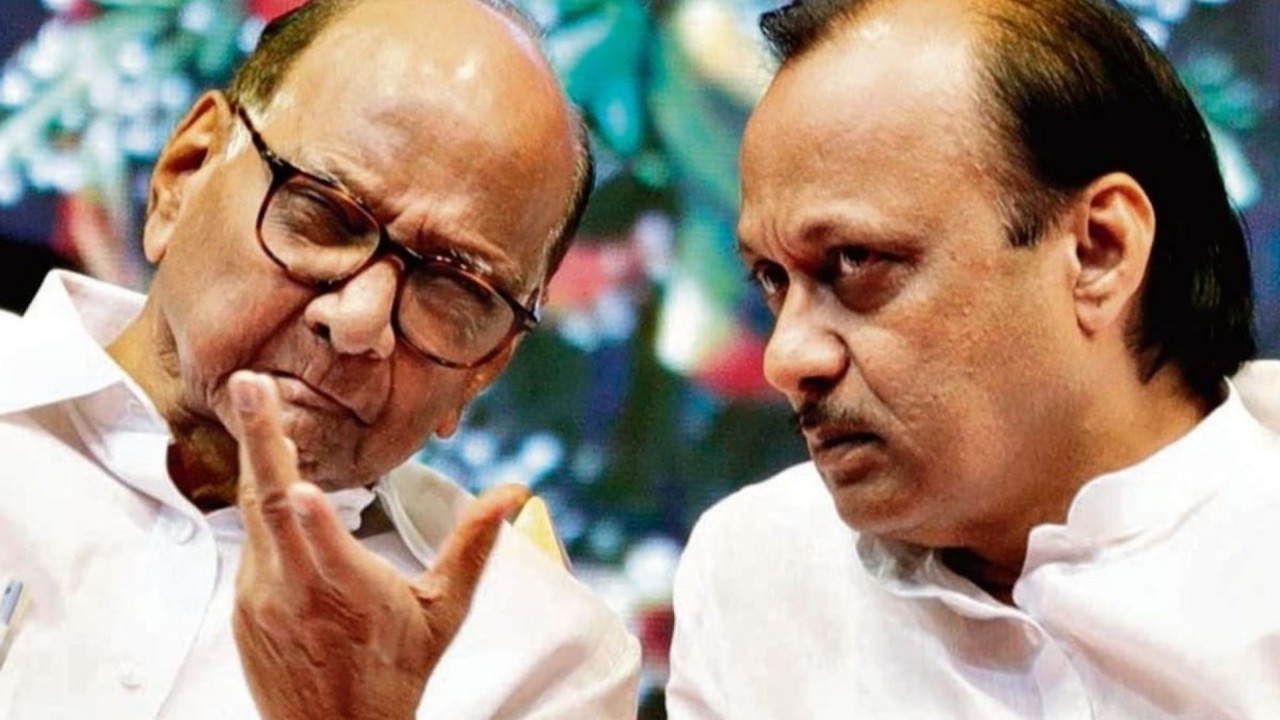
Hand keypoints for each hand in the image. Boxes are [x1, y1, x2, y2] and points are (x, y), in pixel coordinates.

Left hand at [228, 371, 528, 719]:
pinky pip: (251, 542)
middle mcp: (295, 590)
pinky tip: (267, 467)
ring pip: (253, 514)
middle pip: (270, 504)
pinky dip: (263, 502)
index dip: (309, 510)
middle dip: (262, 438)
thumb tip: (516, 495)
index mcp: (348, 590)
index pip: (319, 539)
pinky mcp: (243, 607)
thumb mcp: (444, 610)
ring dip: (256, 457)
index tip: (298, 479)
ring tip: (253, 399)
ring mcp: (261, 598)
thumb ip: (474, 545)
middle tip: (250, 384)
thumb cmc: (398, 672)